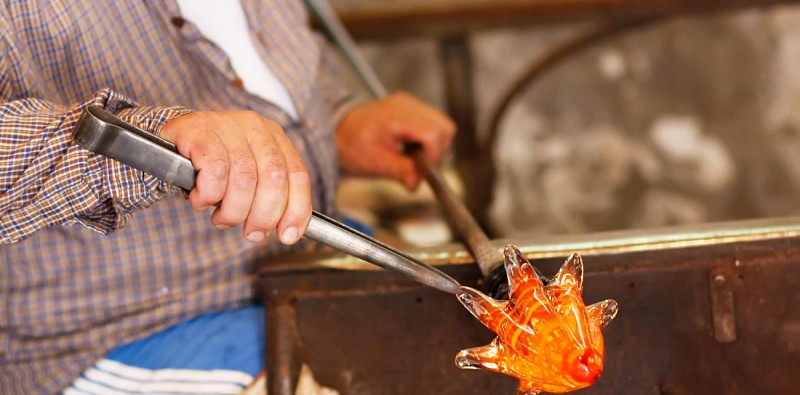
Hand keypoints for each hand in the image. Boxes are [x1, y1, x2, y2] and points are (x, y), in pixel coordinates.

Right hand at [161, 111, 310, 243]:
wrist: (170, 143)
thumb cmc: (214, 166)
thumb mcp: (248, 179)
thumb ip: (270, 199)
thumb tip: (289, 233)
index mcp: (275, 138)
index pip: (298, 175)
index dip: (296, 209)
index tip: (287, 235)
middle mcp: (256, 128)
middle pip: (274, 179)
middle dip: (263, 216)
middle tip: (251, 232)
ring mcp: (228, 125)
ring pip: (243, 180)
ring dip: (232, 211)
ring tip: (220, 216)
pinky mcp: (200, 130)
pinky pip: (215, 172)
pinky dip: (209, 195)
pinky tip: (202, 198)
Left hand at [336, 92, 456, 189]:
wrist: (337, 132)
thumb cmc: (351, 145)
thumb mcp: (374, 163)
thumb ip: (399, 171)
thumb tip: (416, 182)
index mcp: (396, 116)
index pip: (434, 133)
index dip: (434, 155)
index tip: (422, 171)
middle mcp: (407, 105)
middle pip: (445, 127)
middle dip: (438, 151)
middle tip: (419, 164)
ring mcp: (410, 104)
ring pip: (443, 126)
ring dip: (434, 146)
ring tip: (412, 155)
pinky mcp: (411, 108)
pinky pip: (433, 124)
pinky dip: (428, 140)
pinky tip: (410, 148)